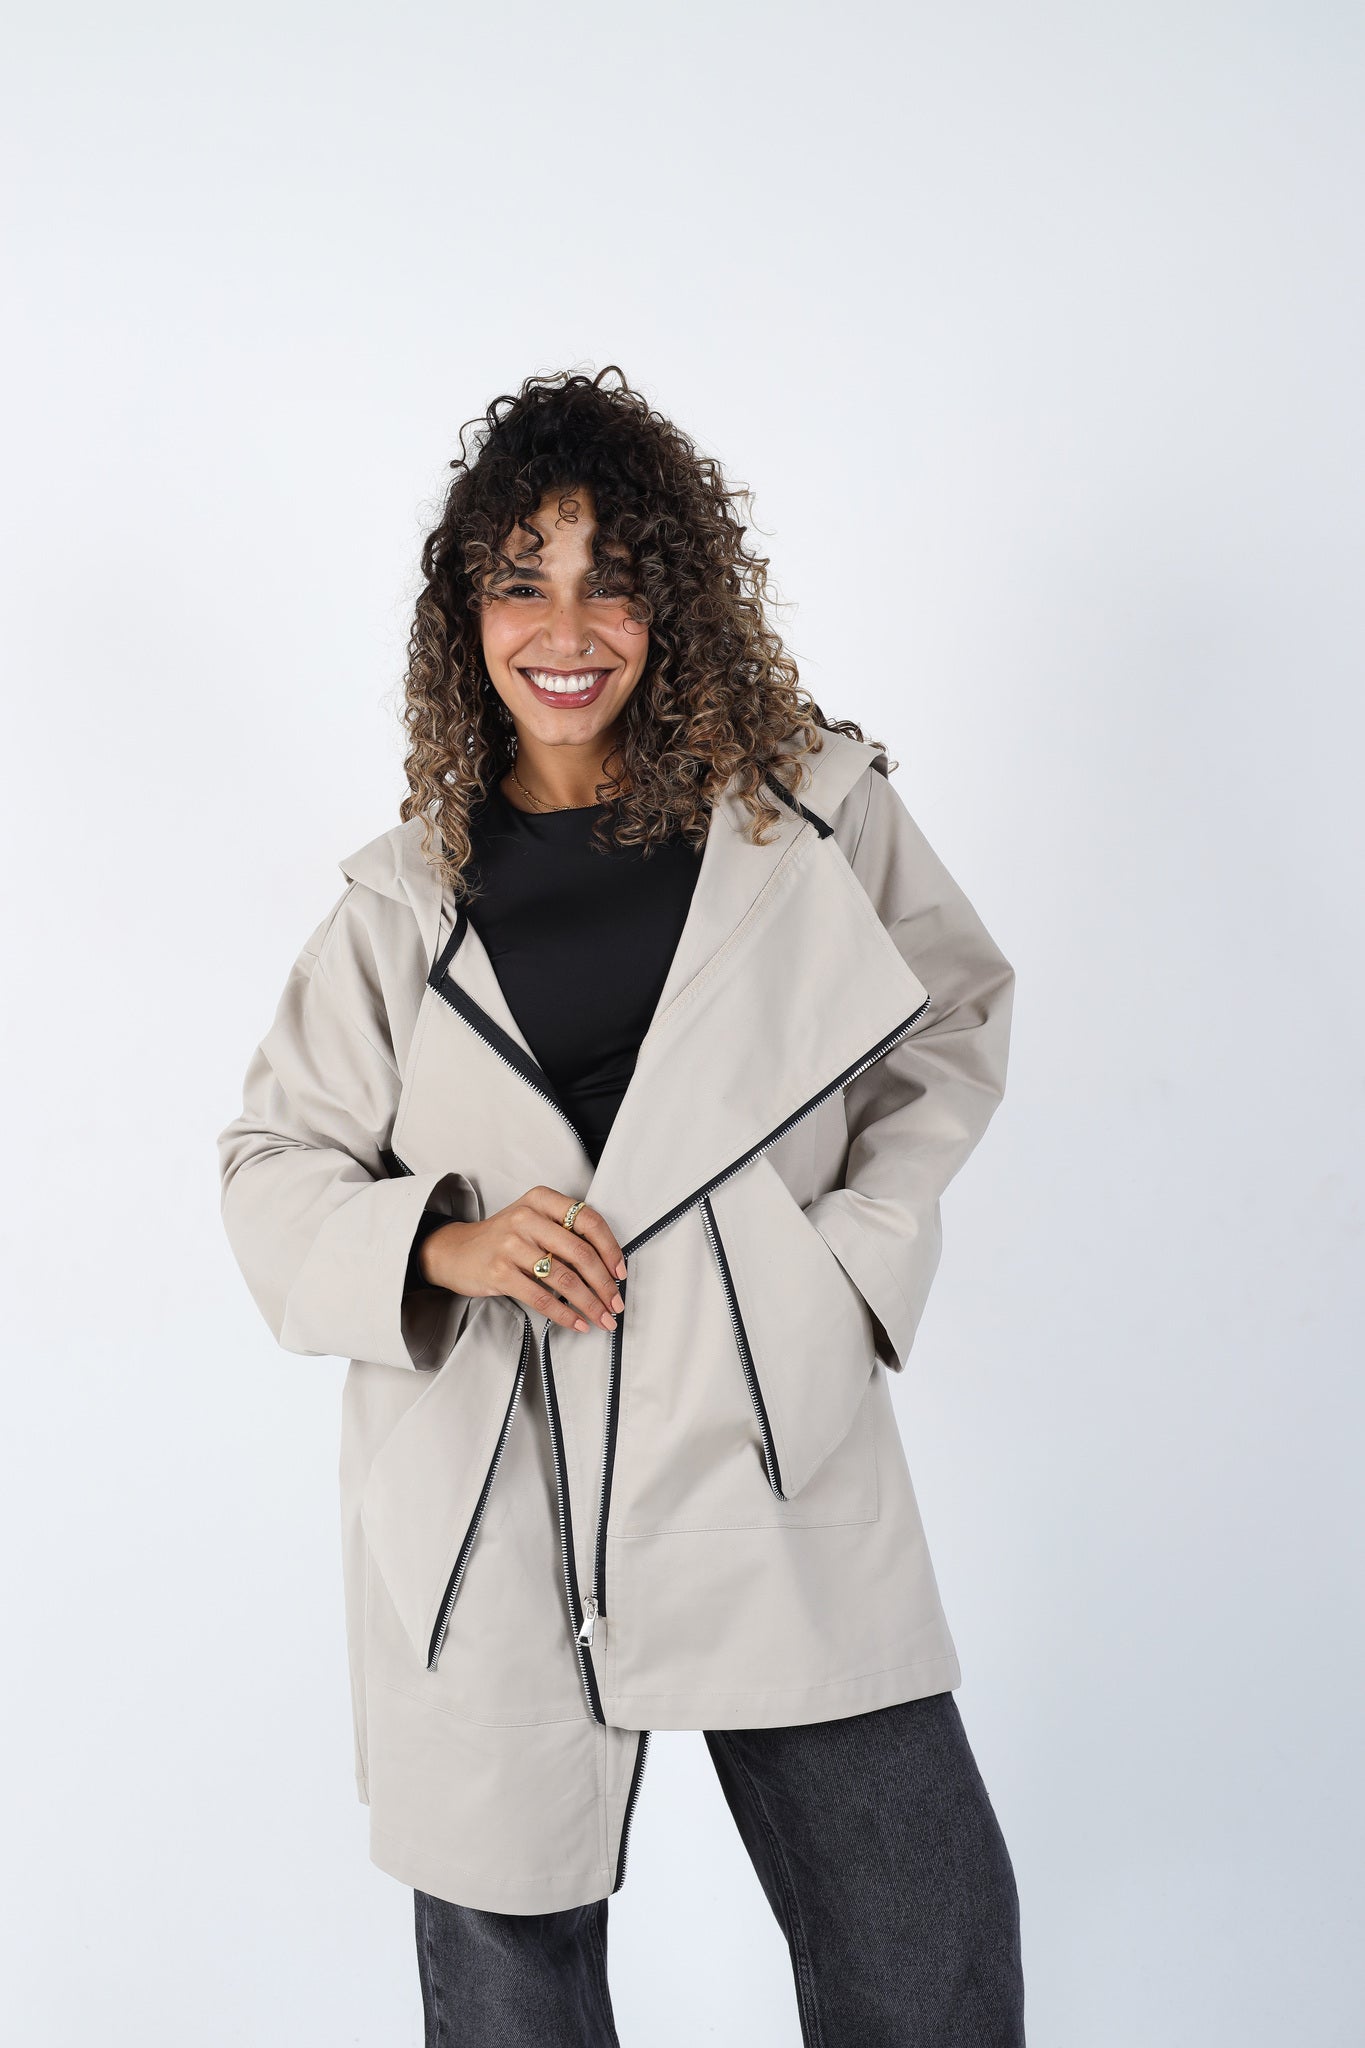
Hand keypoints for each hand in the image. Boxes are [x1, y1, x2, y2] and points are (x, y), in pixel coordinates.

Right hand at [420, 1186, 627, 1334]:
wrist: (454, 1251)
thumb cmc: (503, 1238)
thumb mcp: (533, 1220)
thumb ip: (565, 1234)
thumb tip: (608, 1267)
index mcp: (542, 1200)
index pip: (589, 1220)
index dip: (610, 1249)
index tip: (620, 1272)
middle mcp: (526, 1217)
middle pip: (580, 1253)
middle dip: (604, 1284)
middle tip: (616, 1303)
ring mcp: (511, 1245)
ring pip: (564, 1279)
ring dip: (589, 1304)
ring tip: (602, 1318)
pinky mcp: (499, 1272)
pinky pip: (541, 1298)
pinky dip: (564, 1315)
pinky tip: (577, 1323)